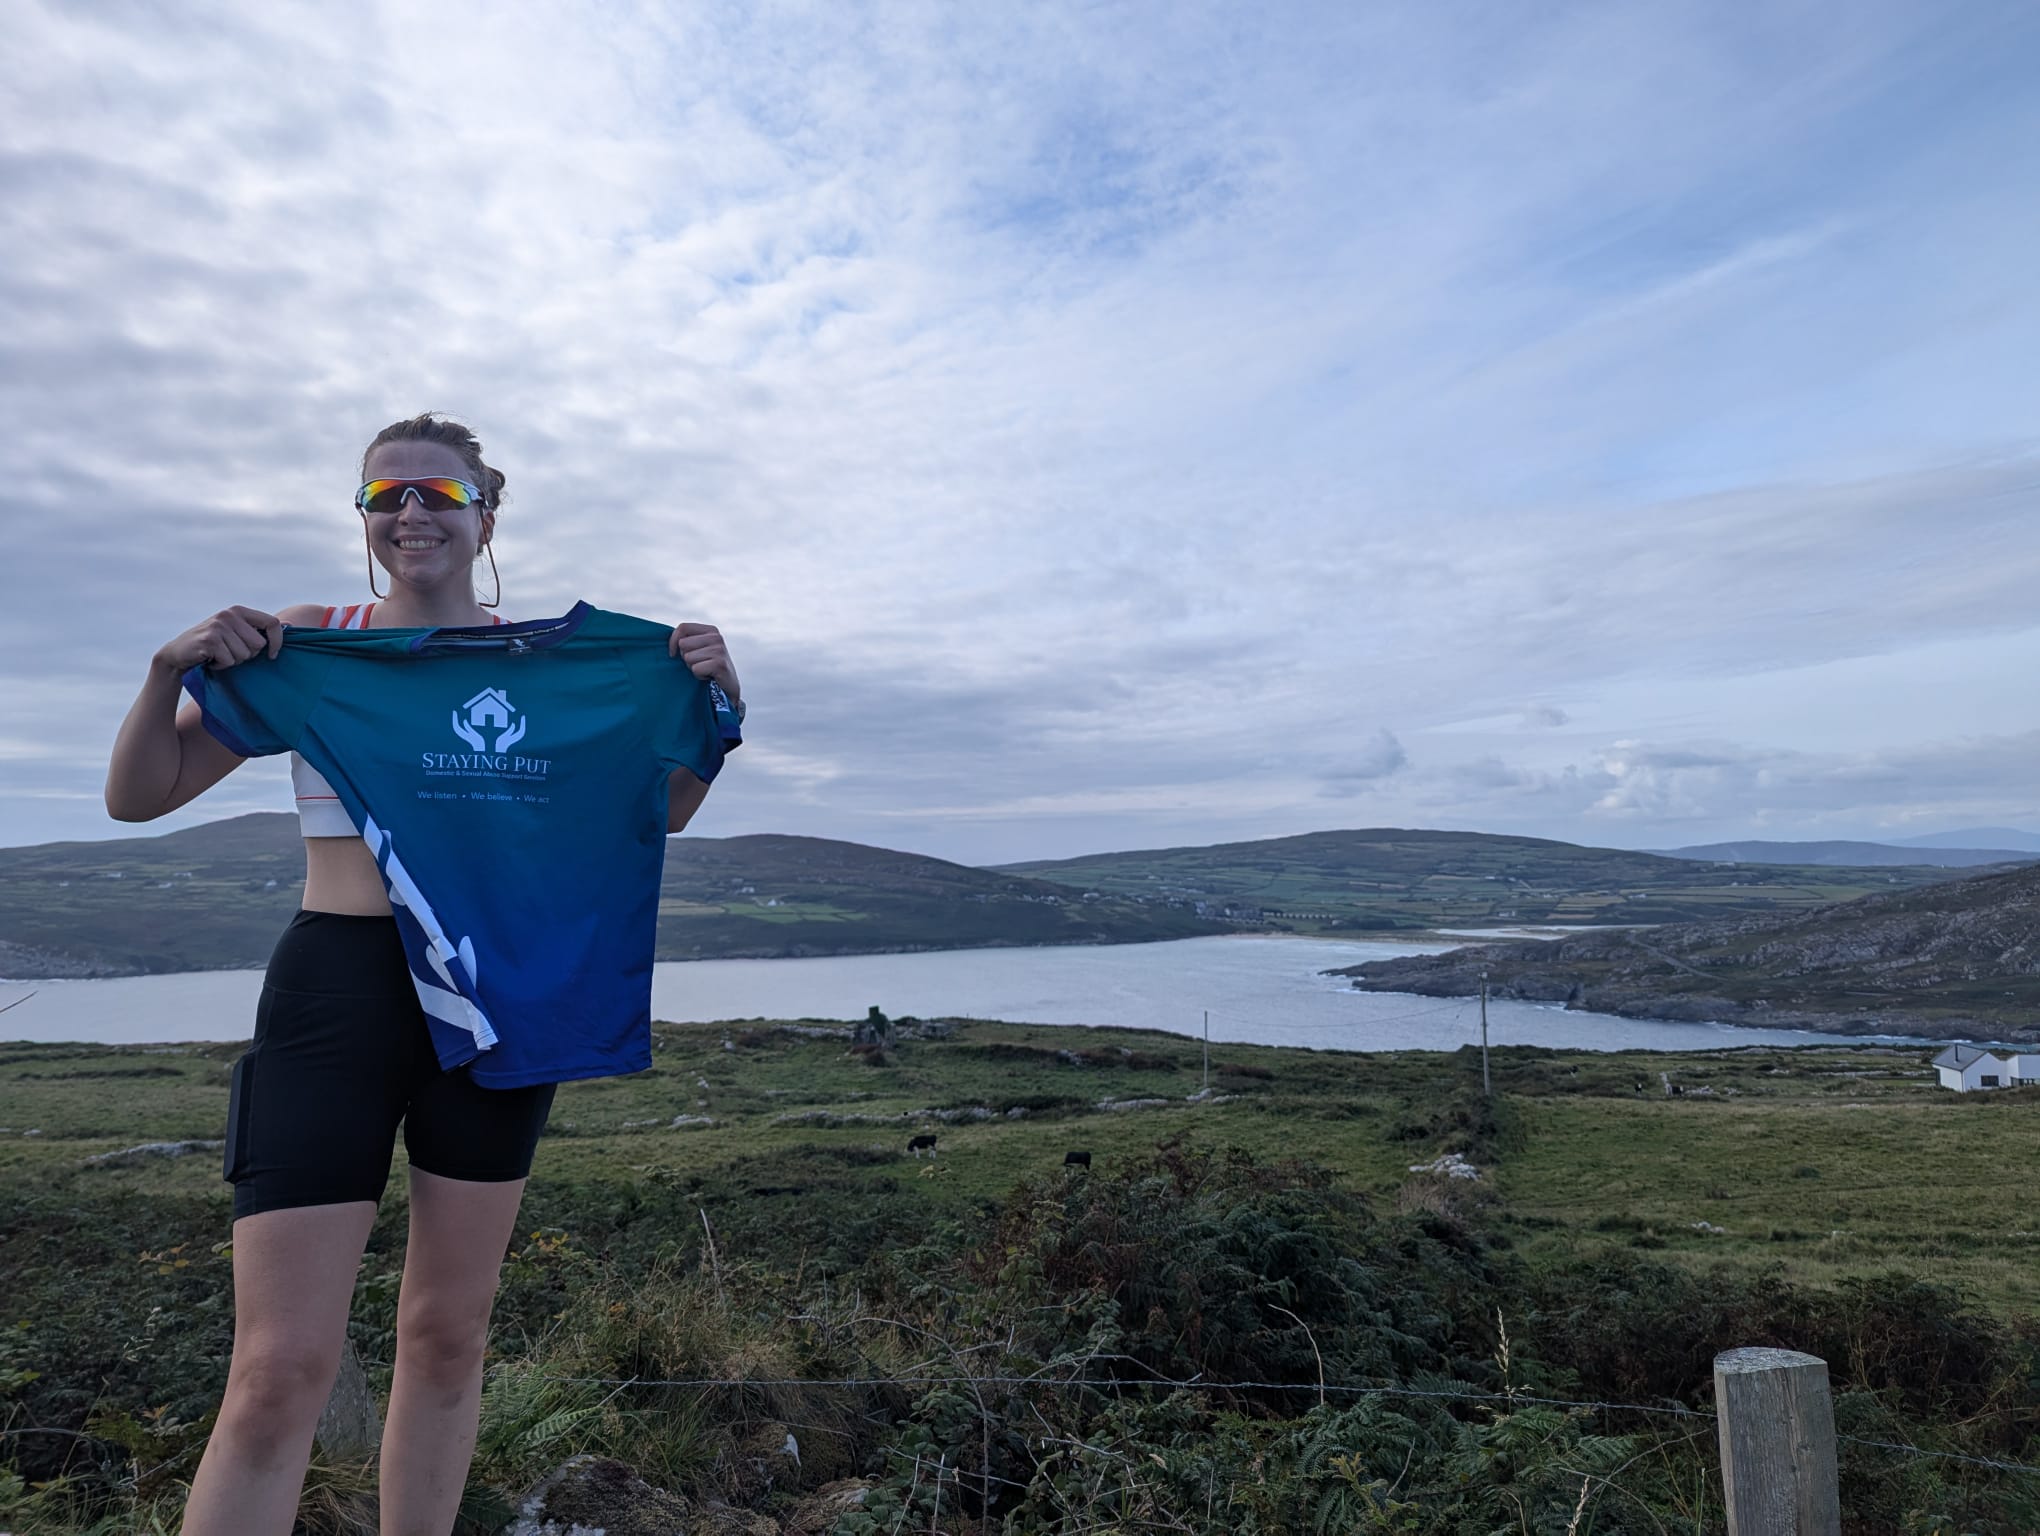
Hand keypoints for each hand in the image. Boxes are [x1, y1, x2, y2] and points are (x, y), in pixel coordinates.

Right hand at [153, 607, 285, 674]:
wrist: (178, 655)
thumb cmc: (213, 646)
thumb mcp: (236, 633)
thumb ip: (258, 629)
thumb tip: (292, 624)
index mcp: (239, 611)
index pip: (272, 623)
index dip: (278, 642)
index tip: (272, 656)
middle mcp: (229, 614)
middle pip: (259, 645)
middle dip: (247, 655)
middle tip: (229, 652)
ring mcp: (218, 626)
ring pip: (244, 655)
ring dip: (232, 661)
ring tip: (218, 655)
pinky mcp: (209, 640)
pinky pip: (230, 661)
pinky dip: (221, 665)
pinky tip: (209, 659)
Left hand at [668, 622, 739, 704]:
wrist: (728, 686)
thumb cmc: (708, 667)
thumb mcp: (700, 648)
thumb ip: (687, 640)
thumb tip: (661, 637)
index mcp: (710, 630)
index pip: (682, 627)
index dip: (673, 641)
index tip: (673, 654)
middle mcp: (716, 637)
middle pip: (683, 644)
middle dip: (686, 658)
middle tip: (699, 664)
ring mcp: (719, 650)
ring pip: (688, 657)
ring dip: (693, 668)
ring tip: (705, 670)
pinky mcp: (720, 664)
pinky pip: (695, 669)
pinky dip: (699, 676)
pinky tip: (709, 676)